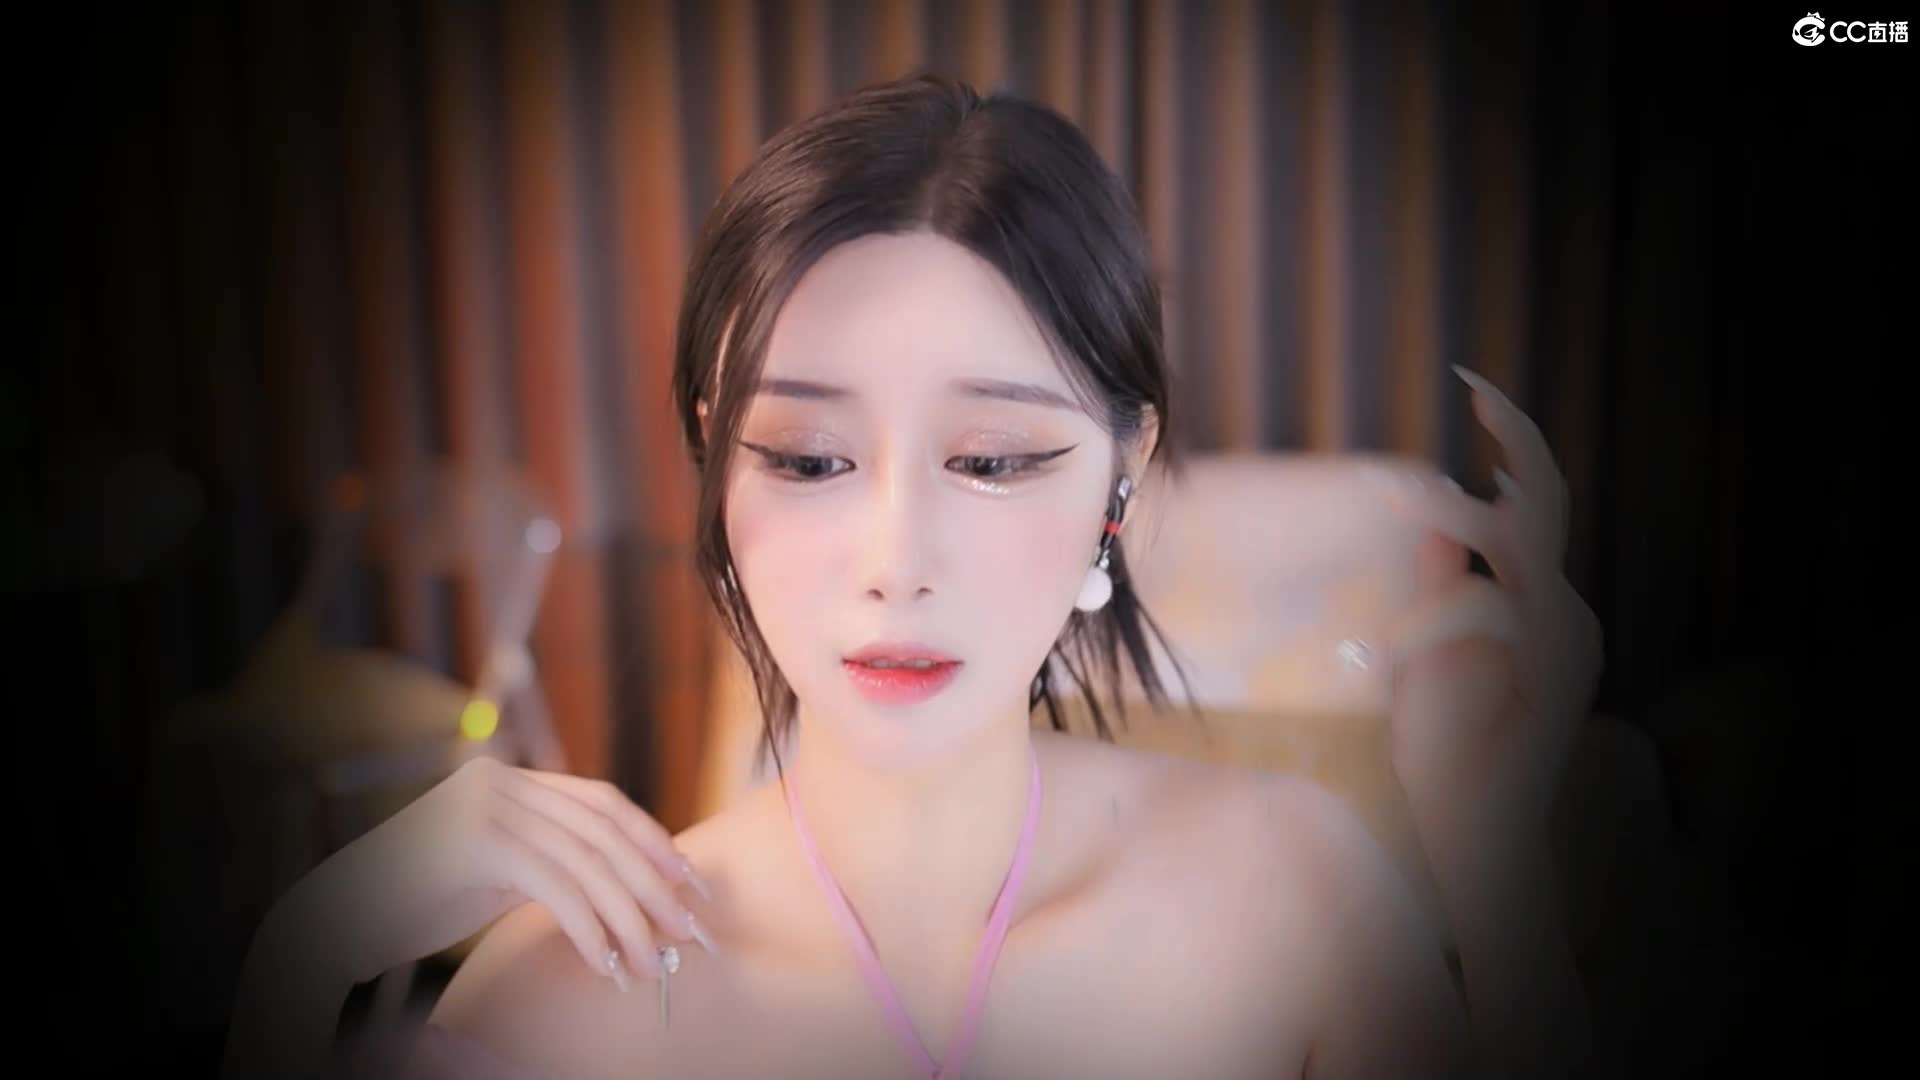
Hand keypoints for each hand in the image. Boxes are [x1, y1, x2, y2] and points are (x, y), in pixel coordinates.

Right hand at [282, 755, 715, 992]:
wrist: (334, 921)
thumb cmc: (416, 905)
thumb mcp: (494, 870)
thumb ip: (550, 860)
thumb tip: (628, 888)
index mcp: (510, 779)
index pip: (602, 803)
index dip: (653, 842)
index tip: (691, 885)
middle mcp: (501, 782)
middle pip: (603, 833)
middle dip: (653, 887)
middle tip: (688, 934)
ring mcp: (486, 807)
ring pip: (586, 865)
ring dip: (627, 921)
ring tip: (650, 966)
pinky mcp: (474, 844)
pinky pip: (555, 889)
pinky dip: (589, 931)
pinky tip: (605, 966)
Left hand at [1371, 366, 1602, 842]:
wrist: (1471, 833)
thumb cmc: (1445, 748)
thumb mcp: (1428, 651)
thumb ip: (1439, 591)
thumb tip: (1432, 530)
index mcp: (1541, 603)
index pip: (1535, 502)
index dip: (1515, 440)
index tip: (1475, 384)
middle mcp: (1564, 614)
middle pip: (1548, 501)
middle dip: (1517, 435)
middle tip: (1473, 382)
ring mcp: (1564, 644)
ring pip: (1513, 545)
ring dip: (1448, 518)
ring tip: (1387, 496)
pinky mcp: (1550, 678)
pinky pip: (1488, 611)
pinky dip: (1428, 619)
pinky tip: (1376, 653)